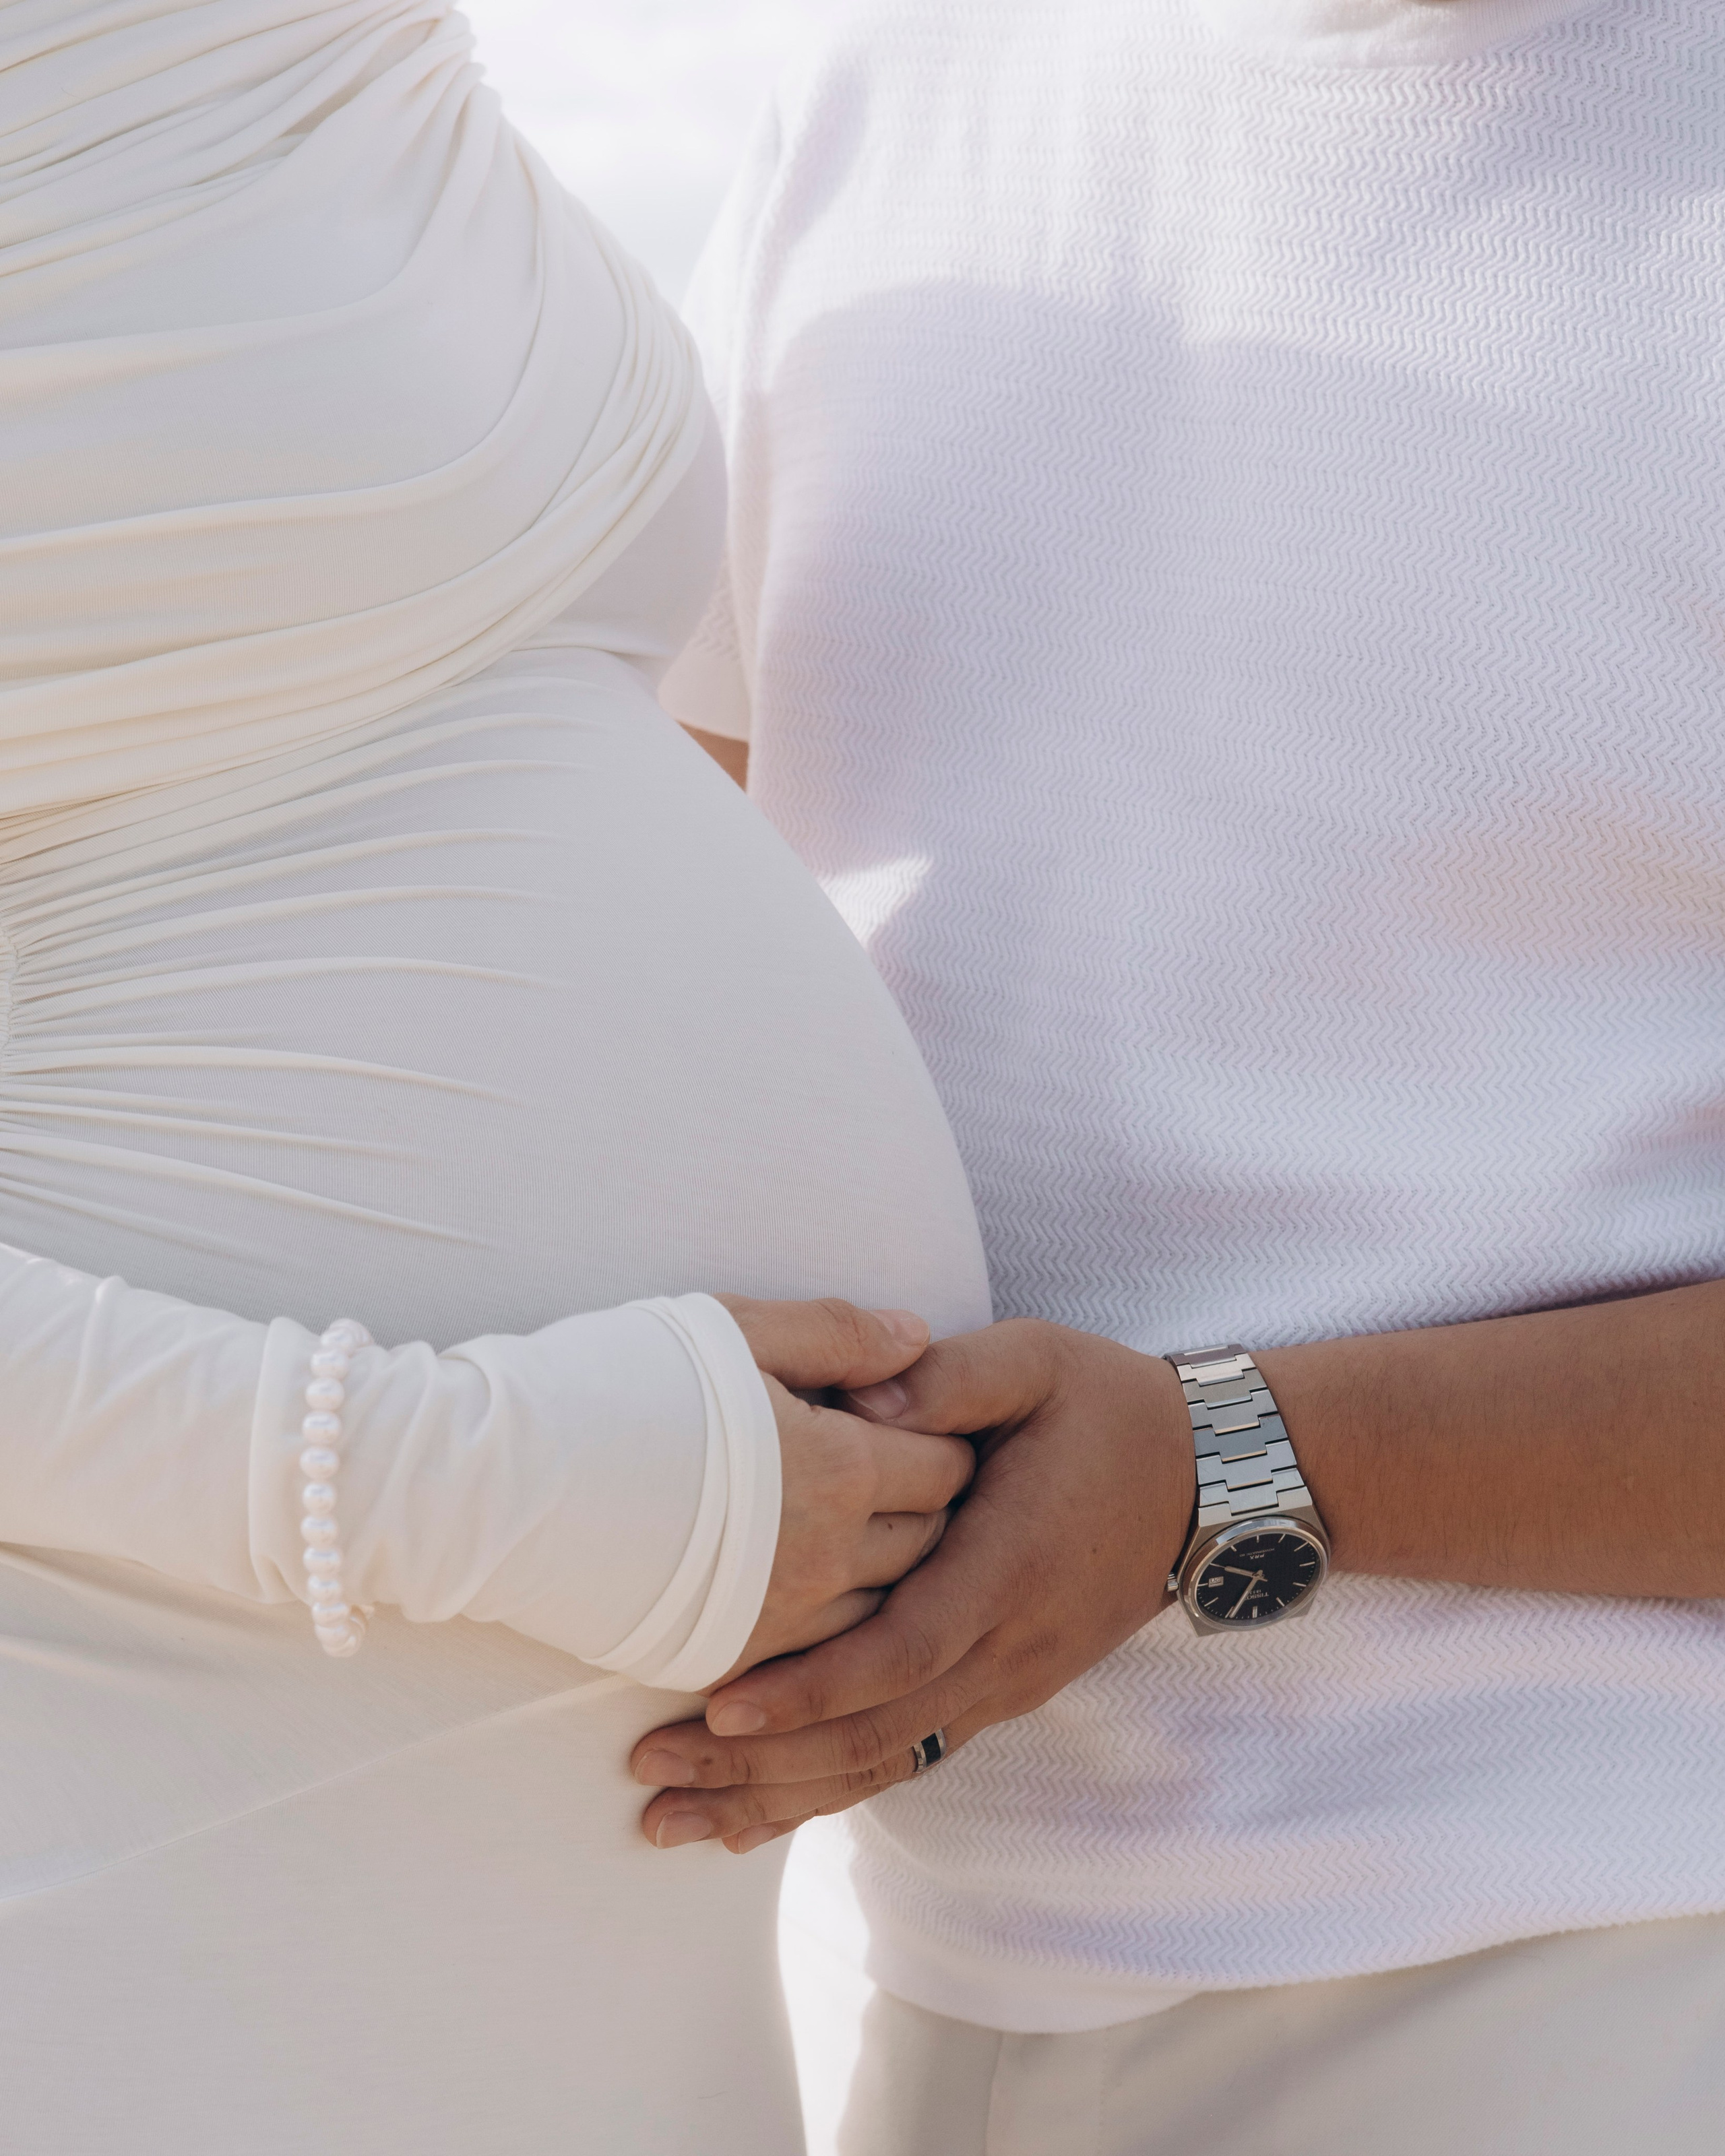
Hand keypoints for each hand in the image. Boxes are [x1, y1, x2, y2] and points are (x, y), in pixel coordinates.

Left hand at [631, 1317, 1193, 1849]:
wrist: (1207, 1479)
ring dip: (782, 1798)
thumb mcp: (1036, 1360)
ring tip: (675, 1824)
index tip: (723, 1710)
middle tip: (649, 1774)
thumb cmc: (1108, 1408)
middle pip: (877, 1734)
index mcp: (1007, 1566)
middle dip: (761, 1766)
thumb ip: (948, 1378)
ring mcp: (1009, 1679)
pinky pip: (911, 1758)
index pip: (904, 1651)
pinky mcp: (1003, 1689)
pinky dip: (831, 1793)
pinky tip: (758, 1818)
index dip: (813, 1688)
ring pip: (888, 1764)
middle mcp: (1008, 1645)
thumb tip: (862, 1407)